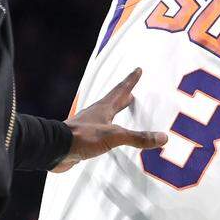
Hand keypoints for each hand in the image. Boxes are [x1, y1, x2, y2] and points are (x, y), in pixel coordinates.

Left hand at [52, 68, 167, 172]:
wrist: (55, 149)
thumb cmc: (83, 137)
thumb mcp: (114, 136)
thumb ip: (137, 137)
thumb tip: (163, 137)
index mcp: (104, 108)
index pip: (120, 91)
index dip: (130, 80)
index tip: (138, 69)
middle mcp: (97, 114)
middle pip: (113, 101)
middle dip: (123, 96)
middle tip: (132, 91)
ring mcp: (89, 126)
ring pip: (106, 116)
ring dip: (116, 112)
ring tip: (123, 111)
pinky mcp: (85, 139)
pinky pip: (102, 132)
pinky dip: (110, 130)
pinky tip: (111, 137)